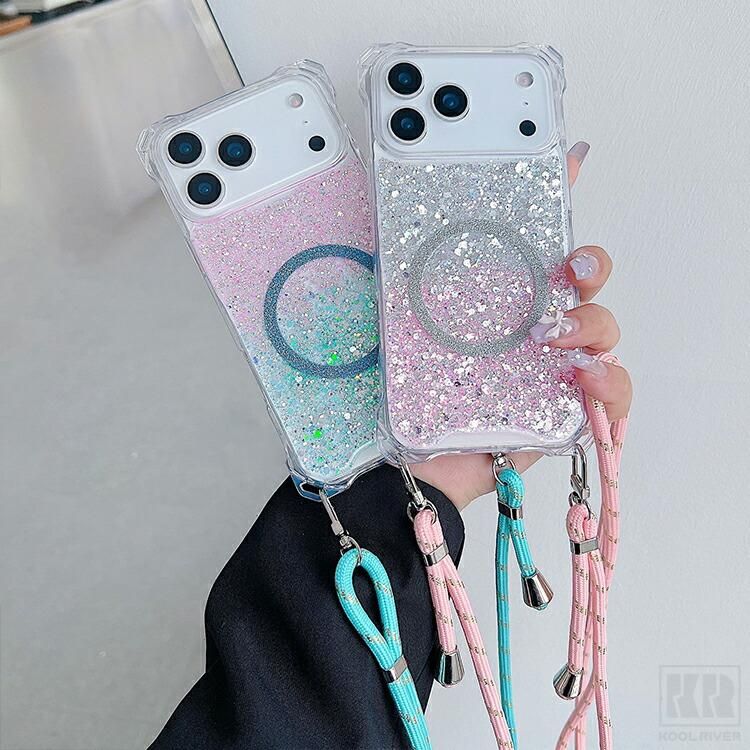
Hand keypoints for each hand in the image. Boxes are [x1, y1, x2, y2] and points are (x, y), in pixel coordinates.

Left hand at [410, 143, 632, 509]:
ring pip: (603, 328)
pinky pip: (613, 391)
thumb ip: (383, 262)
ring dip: (594, 324)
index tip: (569, 156)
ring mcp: (548, 366)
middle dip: (591, 262)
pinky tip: (582, 379)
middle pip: (584, 279)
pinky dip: (612, 383)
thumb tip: (370, 200)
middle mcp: (525, 323)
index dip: (556, 193)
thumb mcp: (381, 314)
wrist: (403, 466)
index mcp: (489, 292)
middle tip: (571, 267)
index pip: (530, 236)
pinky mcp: (563, 410)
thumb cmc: (394, 390)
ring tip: (552, 338)